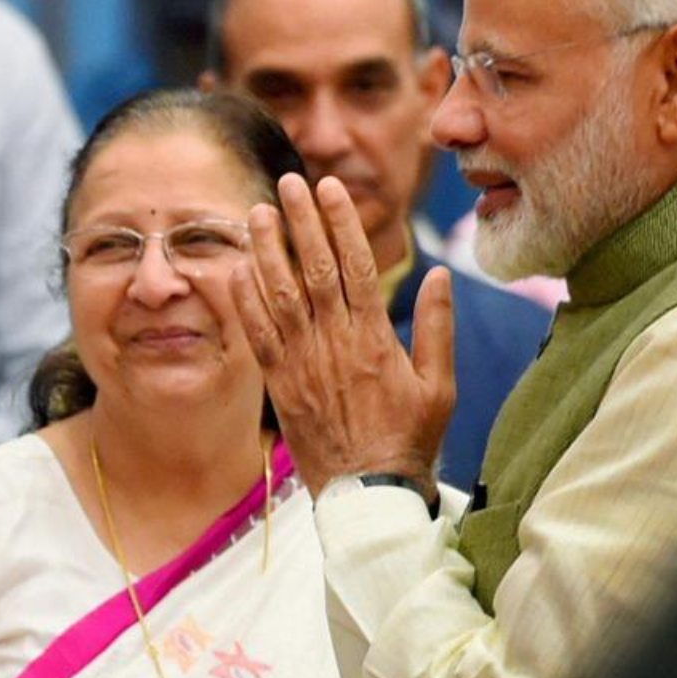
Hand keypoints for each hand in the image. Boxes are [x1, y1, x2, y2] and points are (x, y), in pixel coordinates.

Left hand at [224, 175, 455, 494]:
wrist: (368, 494)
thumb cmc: (409, 440)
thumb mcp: (439, 385)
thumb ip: (437, 328)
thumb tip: (440, 274)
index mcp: (375, 338)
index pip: (355, 265)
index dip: (340, 222)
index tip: (329, 188)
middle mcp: (335, 343)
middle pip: (314, 269)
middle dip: (300, 222)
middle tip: (288, 182)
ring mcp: (303, 363)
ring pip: (279, 295)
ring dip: (267, 251)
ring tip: (256, 213)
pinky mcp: (279, 383)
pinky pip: (257, 335)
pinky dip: (245, 301)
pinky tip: (236, 269)